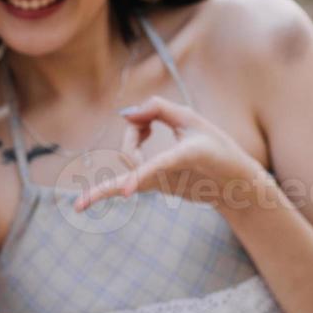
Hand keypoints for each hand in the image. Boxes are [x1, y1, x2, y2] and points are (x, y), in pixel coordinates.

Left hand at [72, 96, 261, 212]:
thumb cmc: (216, 147)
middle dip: (133, 132)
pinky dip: (110, 180)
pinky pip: (126, 181)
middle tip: (148, 120)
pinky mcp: (153, 188)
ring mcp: (159, 186)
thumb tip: (126, 114)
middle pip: (131, 155)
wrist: (232, 185)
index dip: (142, 176)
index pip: (158, 165)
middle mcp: (169, 176)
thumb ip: (159, 109)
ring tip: (149, 126)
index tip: (127, 192)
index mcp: (186, 157)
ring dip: (133, 137)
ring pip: (128, 165)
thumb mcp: (193, 120)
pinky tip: (80, 203)